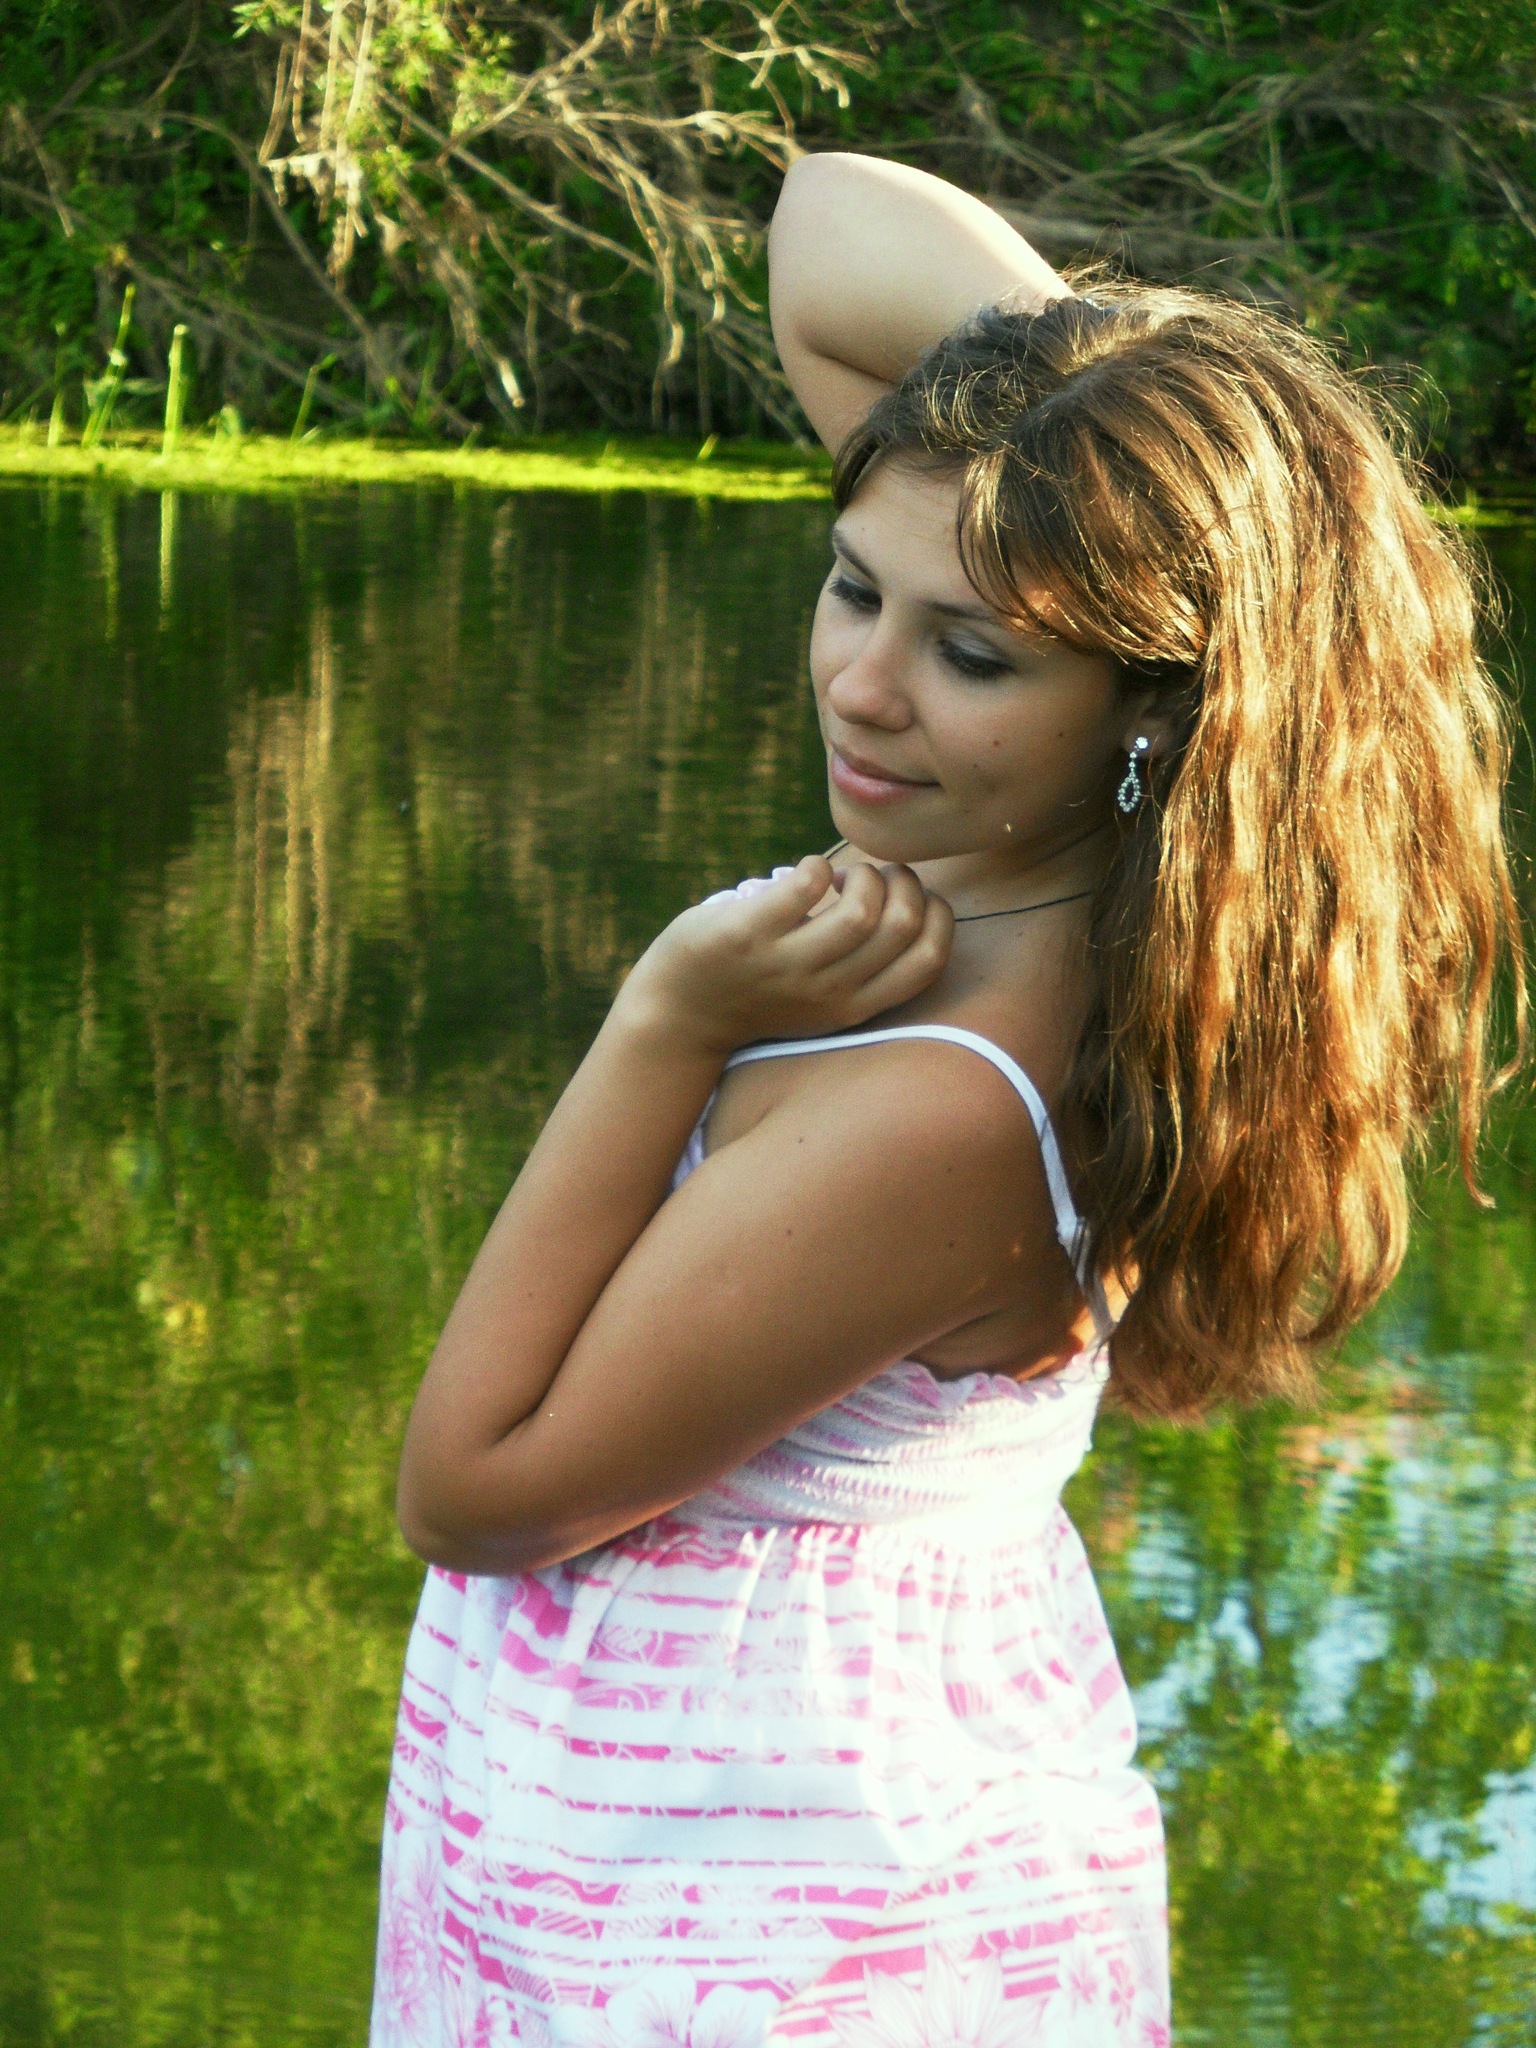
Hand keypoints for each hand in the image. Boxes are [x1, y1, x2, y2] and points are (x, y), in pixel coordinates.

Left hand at [618, 855, 953, 1056]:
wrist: (681, 1015)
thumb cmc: (761, 991)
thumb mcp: (822, 999)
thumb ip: (861, 966)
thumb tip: (903, 894)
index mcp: (854, 1006)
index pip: (928, 962)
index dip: (936, 917)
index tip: (914, 898)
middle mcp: (827, 991)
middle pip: (901, 927)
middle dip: (903, 884)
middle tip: (877, 876)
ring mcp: (787, 965)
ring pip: (860, 910)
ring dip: (862, 875)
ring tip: (841, 876)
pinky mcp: (748, 935)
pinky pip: (805, 885)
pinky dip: (816, 866)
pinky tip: (806, 872)